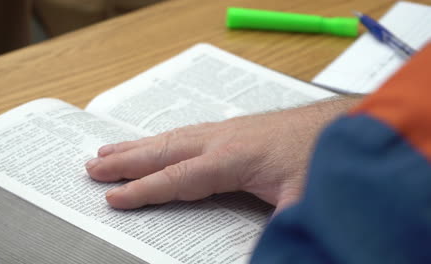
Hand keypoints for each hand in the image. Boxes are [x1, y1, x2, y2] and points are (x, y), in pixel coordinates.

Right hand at [85, 98, 358, 212]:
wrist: (345, 121)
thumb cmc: (324, 156)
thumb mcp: (305, 200)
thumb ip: (279, 228)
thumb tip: (259, 256)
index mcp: (232, 159)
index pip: (176, 179)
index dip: (142, 190)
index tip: (112, 198)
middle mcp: (222, 139)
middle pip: (164, 150)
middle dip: (126, 160)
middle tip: (91, 165)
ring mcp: (227, 130)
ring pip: (172, 137)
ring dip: (139, 144)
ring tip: (110, 149)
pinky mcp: (235, 128)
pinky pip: (187, 132)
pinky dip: (163, 138)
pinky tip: (158, 141)